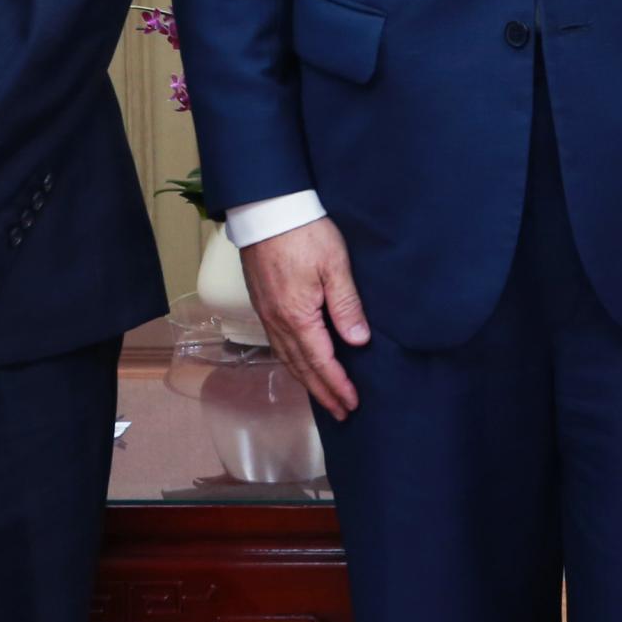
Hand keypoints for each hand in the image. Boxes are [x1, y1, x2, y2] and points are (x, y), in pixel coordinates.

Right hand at [238, 217, 370, 421]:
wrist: (267, 209)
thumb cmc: (304, 232)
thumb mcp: (335, 265)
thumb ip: (346, 305)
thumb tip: (358, 342)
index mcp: (298, 316)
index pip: (321, 361)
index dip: (337, 385)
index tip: (352, 403)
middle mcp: (278, 322)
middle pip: (302, 367)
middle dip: (323, 392)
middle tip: (341, 411)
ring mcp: (267, 314)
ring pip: (287, 358)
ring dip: (307, 380)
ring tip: (323, 396)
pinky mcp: (263, 304)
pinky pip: (278, 345)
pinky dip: (293, 362)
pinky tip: (301, 364)